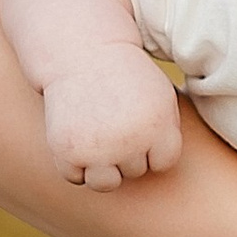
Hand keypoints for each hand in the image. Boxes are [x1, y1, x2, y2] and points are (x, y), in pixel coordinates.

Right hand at [41, 50, 183, 188]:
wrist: (82, 53)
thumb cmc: (126, 76)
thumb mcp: (161, 97)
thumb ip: (169, 134)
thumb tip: (168, 173)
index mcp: (156, 127)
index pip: (162, 163)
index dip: (151, 146)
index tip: (139, 123)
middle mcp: (128, 142)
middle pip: (134, 171)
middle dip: (125, 151)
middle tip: (112, 118)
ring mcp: (96, 149)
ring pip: (105, 184)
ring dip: (101, 167)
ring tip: (97, 136)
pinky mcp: (66, 151)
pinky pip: (74, 177)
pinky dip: (73, 163)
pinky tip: (77, 136)